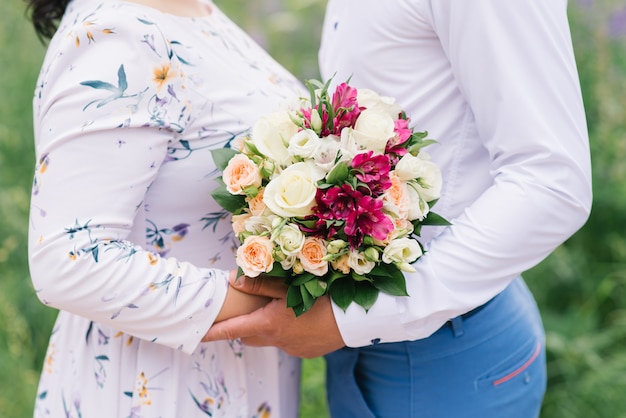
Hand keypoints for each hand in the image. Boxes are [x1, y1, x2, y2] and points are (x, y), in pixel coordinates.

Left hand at [202, 274, 345, 357]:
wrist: (353, 320)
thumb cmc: (321, 298)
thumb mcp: (288, 286)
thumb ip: (258, 284)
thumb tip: (231, 280)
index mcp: (267, 324)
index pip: (231, 330)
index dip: (212, 332)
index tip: (195, 334)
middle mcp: (276, 340)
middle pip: (248, 336)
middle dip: (241, 327)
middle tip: (241, 313)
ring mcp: (291, 349)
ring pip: (269, 339)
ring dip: (267, 328)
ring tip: (278, 311)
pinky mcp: (305, 352)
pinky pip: (289, 342)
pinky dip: (288, 332)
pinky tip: (303, 320)